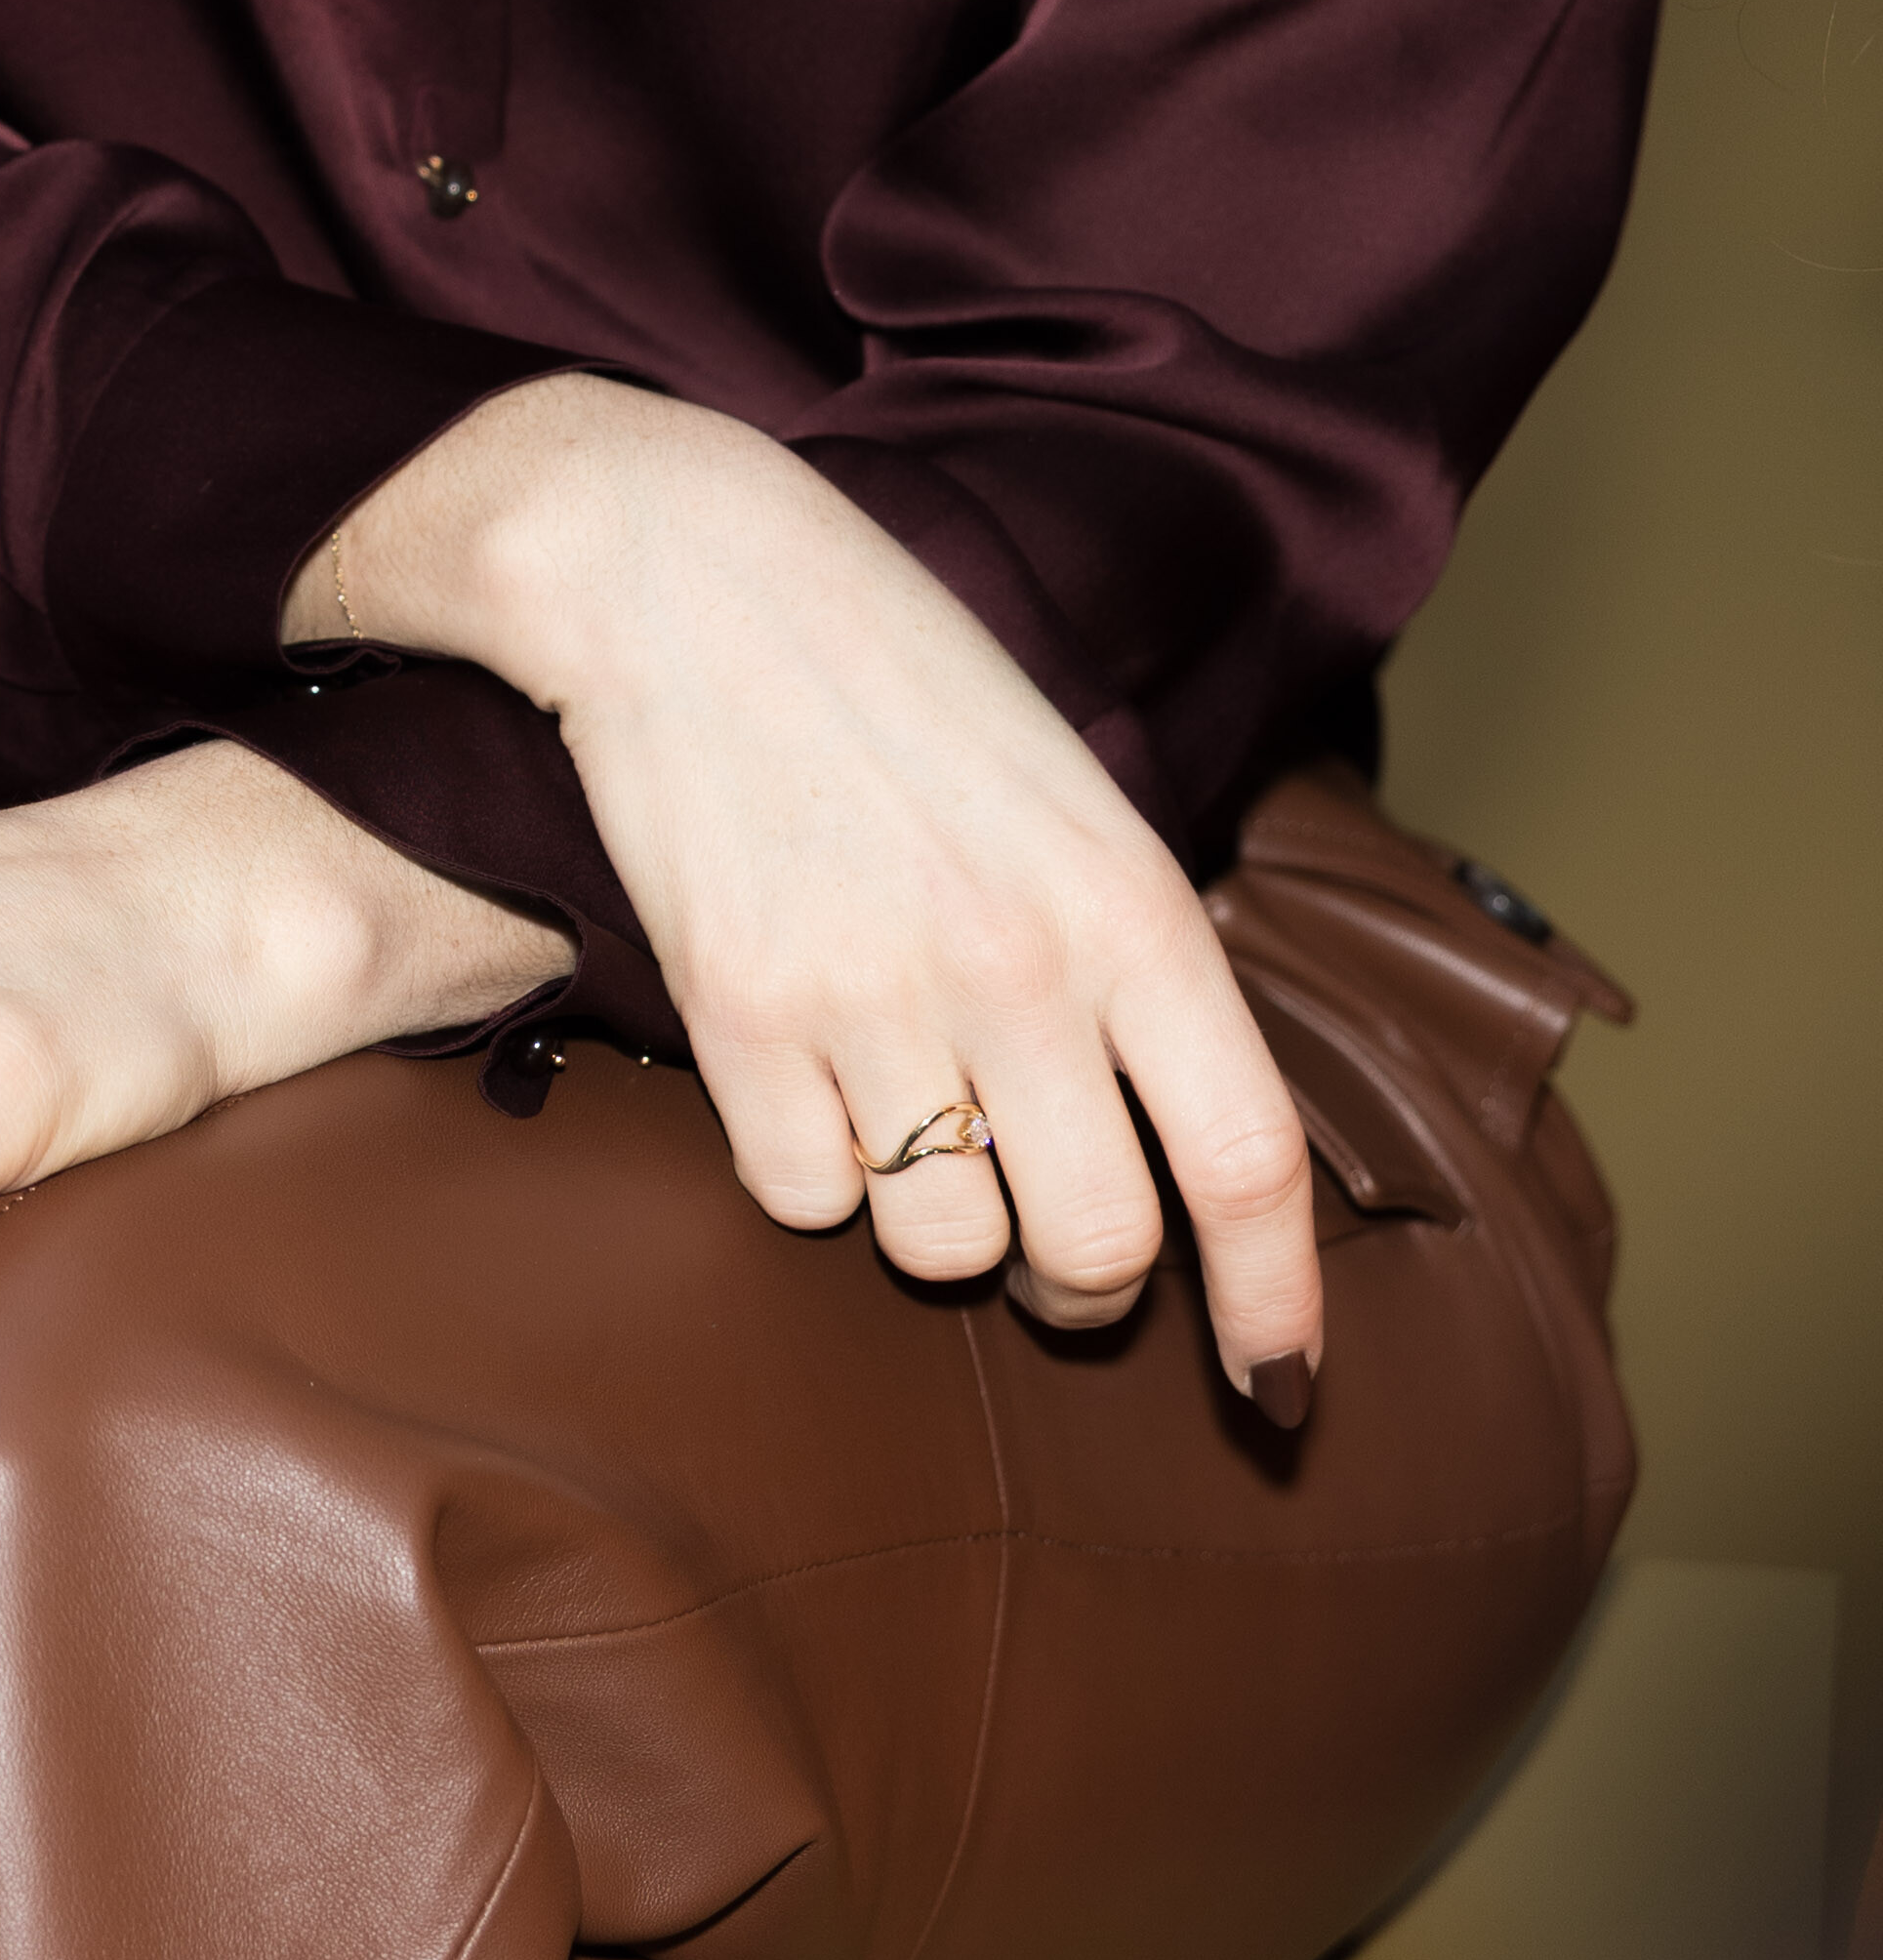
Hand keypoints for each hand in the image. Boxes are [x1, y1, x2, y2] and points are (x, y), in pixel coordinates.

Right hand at [297, 377, 1323, 1395]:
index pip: (1249, 1161)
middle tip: (1053, 1261)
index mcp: (1131, 904)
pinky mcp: (735, 1009)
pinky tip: (804, 1078)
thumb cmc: (895, 678)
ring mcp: (871, 993)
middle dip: (1083, 1293)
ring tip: (910, 1128)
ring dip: (936, 1229)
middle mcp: (1016, 964)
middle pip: (1098, 1251)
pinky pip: (804, 1196)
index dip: (1276, 1303)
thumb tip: (1186, 1150)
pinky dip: (813, 1173)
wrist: (683, 571)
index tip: (1275, 1388)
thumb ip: (1135, 960)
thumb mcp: (1070, 797)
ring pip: (943, 1247)